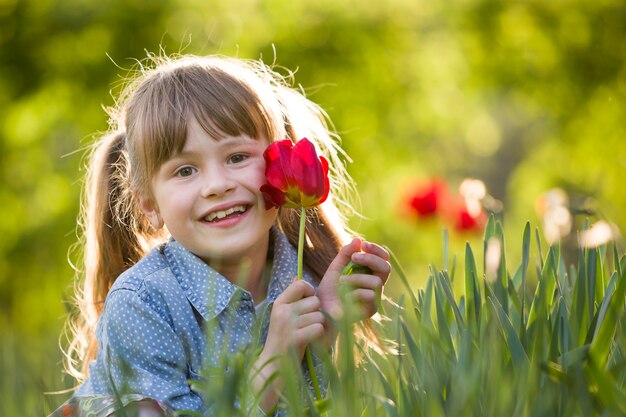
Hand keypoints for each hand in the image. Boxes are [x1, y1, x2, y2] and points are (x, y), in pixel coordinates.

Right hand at [253, 279, 324, 410]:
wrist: (272, 365)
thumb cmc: (282, 338)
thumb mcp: (283, 315)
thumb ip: (292, 297)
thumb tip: (297, 277)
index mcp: (279, 303)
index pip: (300, 284)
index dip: (310, 291)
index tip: (308, 303)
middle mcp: (282, 311)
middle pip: (315, 301)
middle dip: (317, 313)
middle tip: (307, 324)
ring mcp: (287, 325)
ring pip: (319, 316)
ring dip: (318, 326)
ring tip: (307, 333)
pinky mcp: (294, 338)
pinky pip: (318, 328)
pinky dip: (318, 336)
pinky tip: (309, 340)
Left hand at [316, 238, 390, 339]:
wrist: (321, 309)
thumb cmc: (329, 289)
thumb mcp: (335, 267)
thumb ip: (346, 253)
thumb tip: (358, 239)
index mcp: (370, 272)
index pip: (383, 258)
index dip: (376, 250)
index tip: (364, 245)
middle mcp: (376, 283)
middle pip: (386, 268)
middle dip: (370, 260)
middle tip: (354, 258)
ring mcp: (375, 297)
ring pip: (376, 281)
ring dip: (357, 278)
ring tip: (341, 281)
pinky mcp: (372, 309)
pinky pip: (370, 295)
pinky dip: (355, 293)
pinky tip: (345, 297)